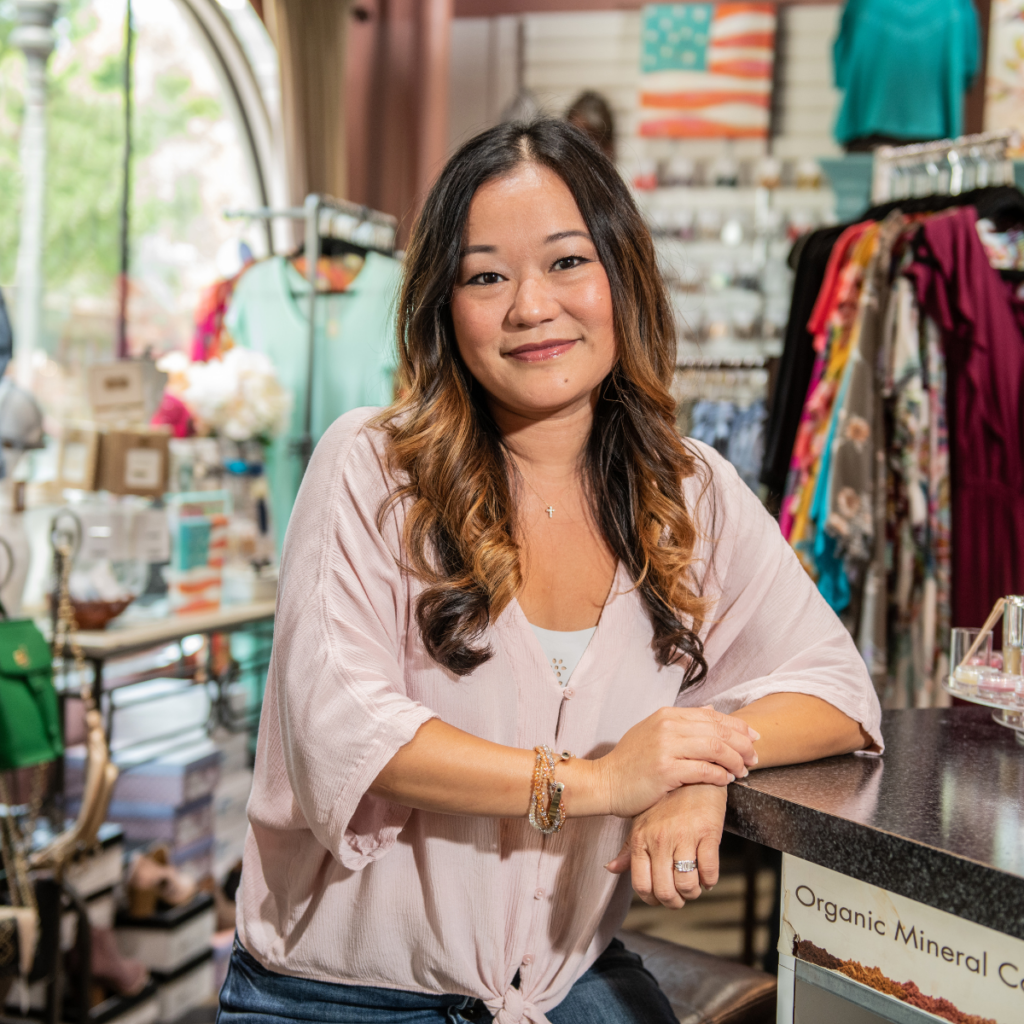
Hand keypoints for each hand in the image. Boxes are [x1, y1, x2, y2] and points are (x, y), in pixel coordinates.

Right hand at [592, 706, 756, 817]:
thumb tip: (711, 709)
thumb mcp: (653, 731)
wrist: (604, 782)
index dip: (737, 727)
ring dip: (735, 761)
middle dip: (742, 744)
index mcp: (667, 715)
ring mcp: (665, 747)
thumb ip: (682, 721)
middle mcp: (667, 726)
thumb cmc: (630, 762)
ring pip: (715, 748)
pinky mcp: (665, 770)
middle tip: (754, 757)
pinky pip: (703, 770)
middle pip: (718, 731)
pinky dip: (720, 775)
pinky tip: (726, 780)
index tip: (753, 738)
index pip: (712, 716)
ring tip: (743, 771)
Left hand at [605, 783, 726, 907]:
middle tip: (681, 897)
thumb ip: (628, 848)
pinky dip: (710, 880)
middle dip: (675, 902)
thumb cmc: (665, 800)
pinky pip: (710, 871)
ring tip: (695, 885)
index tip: (661, 898)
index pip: (641, 884)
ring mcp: (684, 836)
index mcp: (641, 838)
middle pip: (665, 891)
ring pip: (688, 884)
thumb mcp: (641, 821)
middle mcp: (661, 839)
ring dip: (693, 892)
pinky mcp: (708, 832)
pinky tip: (708, 876)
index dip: (652, 899)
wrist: (692, 773)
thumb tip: (611, 869)